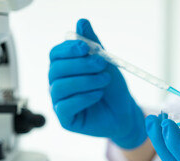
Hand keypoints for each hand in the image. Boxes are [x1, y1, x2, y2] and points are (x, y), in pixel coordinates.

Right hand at [48, 19, 145, 148]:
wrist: (123, 113)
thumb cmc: (112, 88)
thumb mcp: (105, 63)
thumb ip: (92, 44)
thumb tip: (81, 22)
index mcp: (64, 68)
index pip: (55, 54)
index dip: (68, 49)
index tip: (87, 48)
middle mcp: (57, 84)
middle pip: (56, 69)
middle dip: (80, 65)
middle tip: (102, 64)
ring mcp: (59, 102)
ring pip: (60, 87)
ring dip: (85, 81)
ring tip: (104, 80)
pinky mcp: (65, 119)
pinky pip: (65, 106)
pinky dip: (83, 98)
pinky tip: (98, 94)